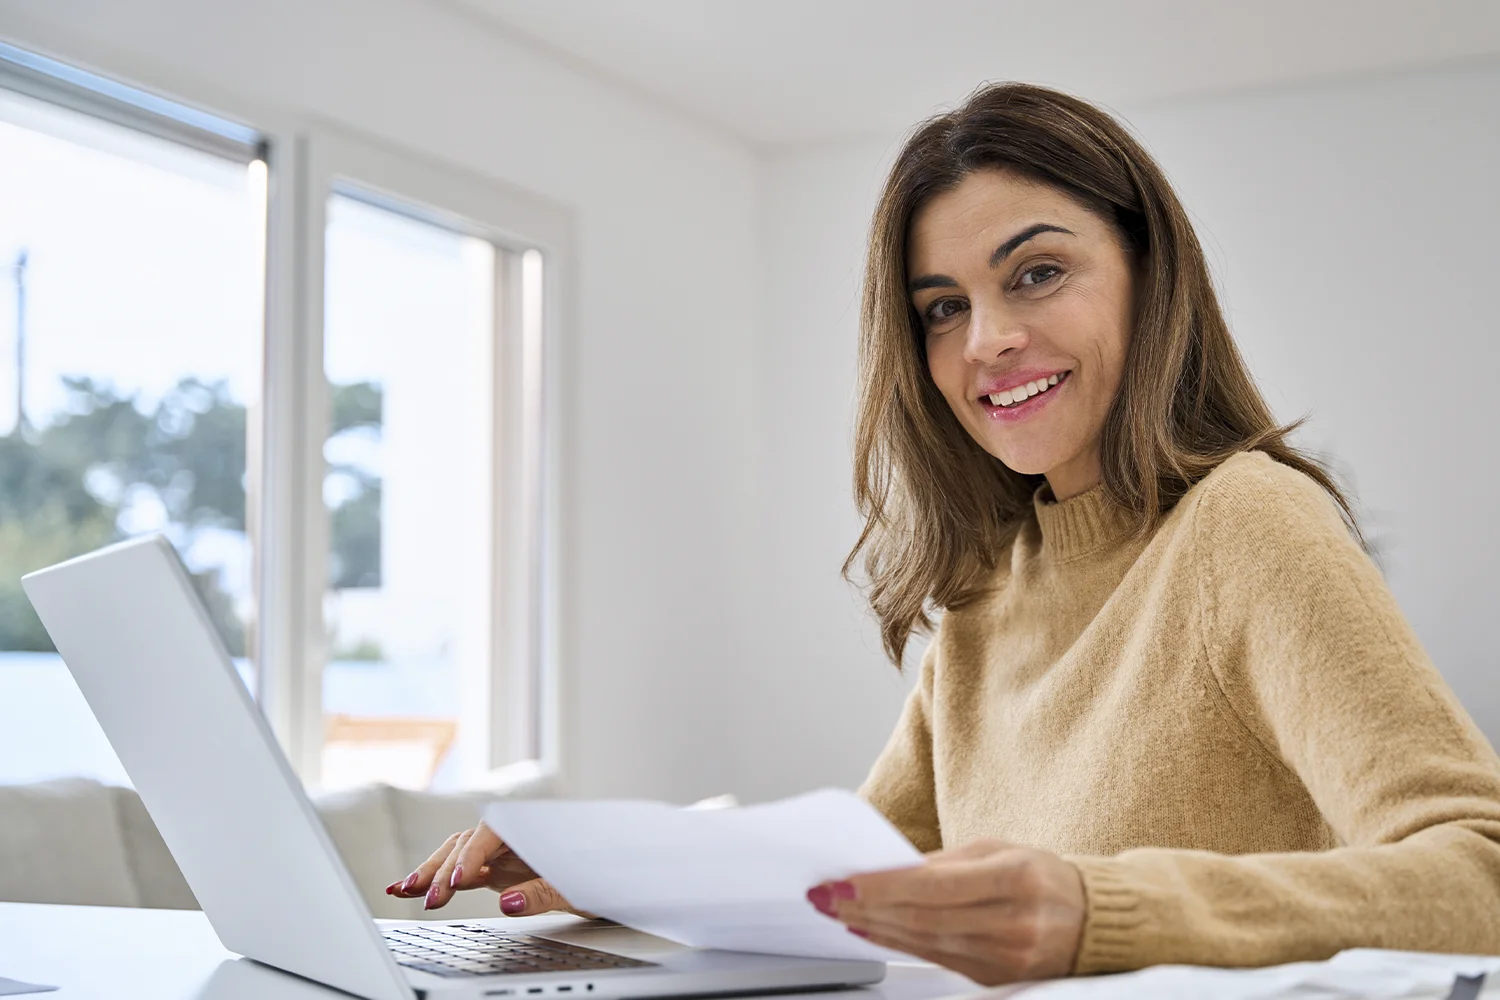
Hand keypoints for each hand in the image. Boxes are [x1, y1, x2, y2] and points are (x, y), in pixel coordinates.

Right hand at [387, 822, 589, 917]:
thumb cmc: (600, 874)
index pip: (490, 834)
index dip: (471, 857)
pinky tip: (409, 889)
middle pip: (469, 843)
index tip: (459, 882)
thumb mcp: (576, 886)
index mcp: (531, 827)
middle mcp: (511, 835)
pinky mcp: (497, 868)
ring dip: (431, 871)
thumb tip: (508, 902)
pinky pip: (463, 871)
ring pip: (458, 855)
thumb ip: (542, 893)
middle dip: (444, 869)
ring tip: (402, 889)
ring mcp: (502, 851)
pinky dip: (438, 880)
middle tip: (429, 898)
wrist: (615, 875)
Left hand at [806, 839, 1084, 985]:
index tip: (845, 881)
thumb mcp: (1002, 850)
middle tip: (826, 897)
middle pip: (924, 918)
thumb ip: (947, 861)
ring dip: (876, 928)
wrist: (1094, 921)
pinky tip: (874, 932)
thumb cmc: (1044, 876)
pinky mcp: (996, 979)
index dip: (884, 886)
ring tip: (839, 913)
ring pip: (925, 943)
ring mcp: (1006, 957)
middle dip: (867, 908)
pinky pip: (936, 959)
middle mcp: (1013, 922)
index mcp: (1016, 877)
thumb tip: (889, 870)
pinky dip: (900, 945)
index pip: (935, 886)